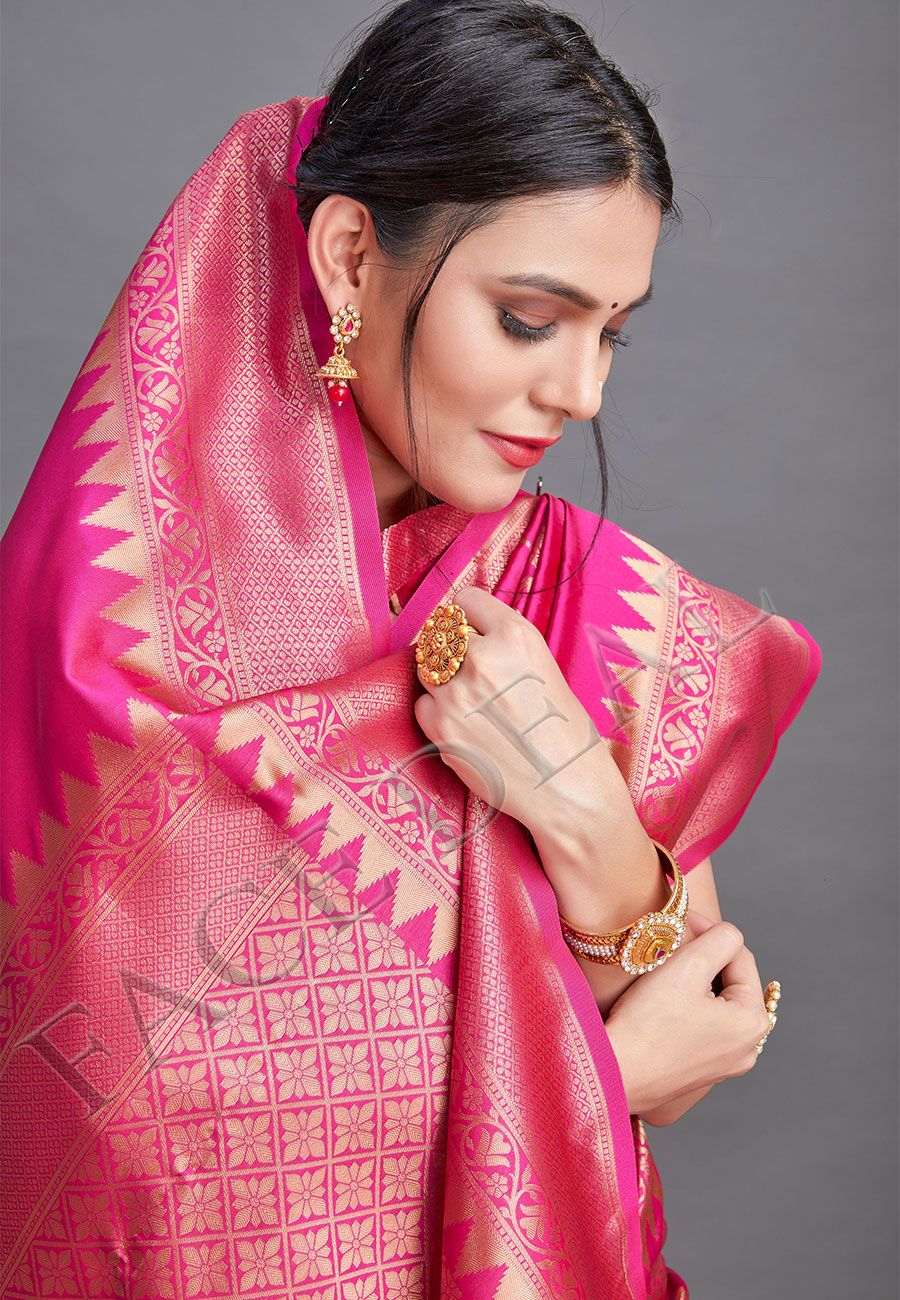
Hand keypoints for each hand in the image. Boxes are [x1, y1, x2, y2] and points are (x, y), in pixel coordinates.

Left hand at [412, 585, 641, 867]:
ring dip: (440, 676)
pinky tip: (466, 725)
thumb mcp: (544, 667)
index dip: (468, 617)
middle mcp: (482, 658)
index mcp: (516, 636)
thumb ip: (504, 646)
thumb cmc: (566, 732)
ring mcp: (456, 694)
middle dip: (451, 646)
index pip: (467, 600)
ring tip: (470, 698)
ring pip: (426, 665)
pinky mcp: (440, 728)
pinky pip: (423, 704)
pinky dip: (437, 712)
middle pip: (441, 631)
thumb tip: (467, 634)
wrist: (568, 789)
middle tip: (469, 669)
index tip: (472, 631)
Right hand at [604, 908, 771, 1118]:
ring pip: (716, 1002)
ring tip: (666, 970)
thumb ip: (720, 938)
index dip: (710, 930)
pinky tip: (663, 1003)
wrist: (613, 1072)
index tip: (681, 920)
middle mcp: (747, 1048)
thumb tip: (726, 932)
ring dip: (695, 981)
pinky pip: (703, 1025)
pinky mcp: (701, 1071)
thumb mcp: (688, 966)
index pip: (740, 956)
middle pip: (730, 981)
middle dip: (704, 958)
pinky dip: (688, 1006)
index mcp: (753, 1023)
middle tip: (672, 945)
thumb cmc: (648, 1022)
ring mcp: (725, 1064)